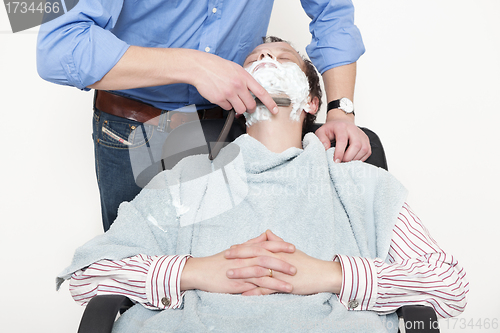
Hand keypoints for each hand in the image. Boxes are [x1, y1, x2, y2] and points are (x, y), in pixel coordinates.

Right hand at [181, 232, 295, 293]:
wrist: (200, 271)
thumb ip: (252, 242)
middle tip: (297, 266)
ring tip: (292, 282)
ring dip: (278, 278)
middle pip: (266, 258)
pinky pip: (254, 286)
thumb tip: (265, 234)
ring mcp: (241, 271)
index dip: (279, 246)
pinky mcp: (237, 284)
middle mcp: (244, 259)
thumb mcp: (236, 249)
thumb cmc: (218, 261)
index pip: (265, 245)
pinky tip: (275, 293)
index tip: (293, 247)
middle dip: (283, 262)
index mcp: (245, 250)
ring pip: (262, 272)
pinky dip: (266, 289)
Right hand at [190, 52, 277, 114]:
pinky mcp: (220, 99)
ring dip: (237, 107)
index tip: (275, 110)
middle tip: (246, 106)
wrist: (200, 67)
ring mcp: (229, 93)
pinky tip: (222, 96)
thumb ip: (245, 81)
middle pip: (251, 105)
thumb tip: (251, 94)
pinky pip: (228, 108)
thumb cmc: (217, 67)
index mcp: (244, 77)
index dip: (270, 103)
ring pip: (240, 109)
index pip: (261, 93)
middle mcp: (238, 85)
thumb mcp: (236, 69)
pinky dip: (226, 105)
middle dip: (250, 108)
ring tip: (232, 99)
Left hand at [226, 232, 341, 295]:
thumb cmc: (306, 262)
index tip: (230, 248)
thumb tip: (267, 233)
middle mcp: (277, 260)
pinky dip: (254, 292)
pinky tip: (243, 294)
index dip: (243, 247)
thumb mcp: (290, 250)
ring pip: (258, 272)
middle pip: (254, 257)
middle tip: (224, 257)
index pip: (257, 247)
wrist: (321, 274)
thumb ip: (277, 242)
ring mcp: (280, 274)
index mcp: (278, 252)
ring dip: (242, 273)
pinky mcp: (284, 286)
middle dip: (238, 257)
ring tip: (229, 275)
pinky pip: (266, 290)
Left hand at [315, 111, 370, 162]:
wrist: (341, 122)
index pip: (342, 140)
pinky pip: (367, 152)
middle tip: (341, 162)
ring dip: (355, 159)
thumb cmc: (331, 129)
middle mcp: (353, 129)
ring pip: (364, 149)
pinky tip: (352, 159)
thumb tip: (326, 148)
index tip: (336, 161)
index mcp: (341, 127)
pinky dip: (360, 158)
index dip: (339, 152)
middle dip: (349, 157)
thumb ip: (321, 139)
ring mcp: (361, 134)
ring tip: (346, 161)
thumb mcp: (321, 132)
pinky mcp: (366, 140)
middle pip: (356, 144)